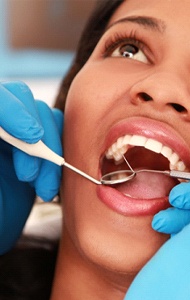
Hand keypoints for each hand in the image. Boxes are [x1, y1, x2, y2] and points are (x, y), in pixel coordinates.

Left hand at [0, 81, 62, 252]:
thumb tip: (18, 133)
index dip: (13, 110)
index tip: (31, 137)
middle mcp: (1, 126)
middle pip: (21, 99)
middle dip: (35, 137)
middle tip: (29, 175)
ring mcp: (18, 134)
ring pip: (45, 117)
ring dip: (51, 153)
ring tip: (43, 188)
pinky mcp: (38, 147)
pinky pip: (58, 134)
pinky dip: (61, 157)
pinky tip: (49, 183)